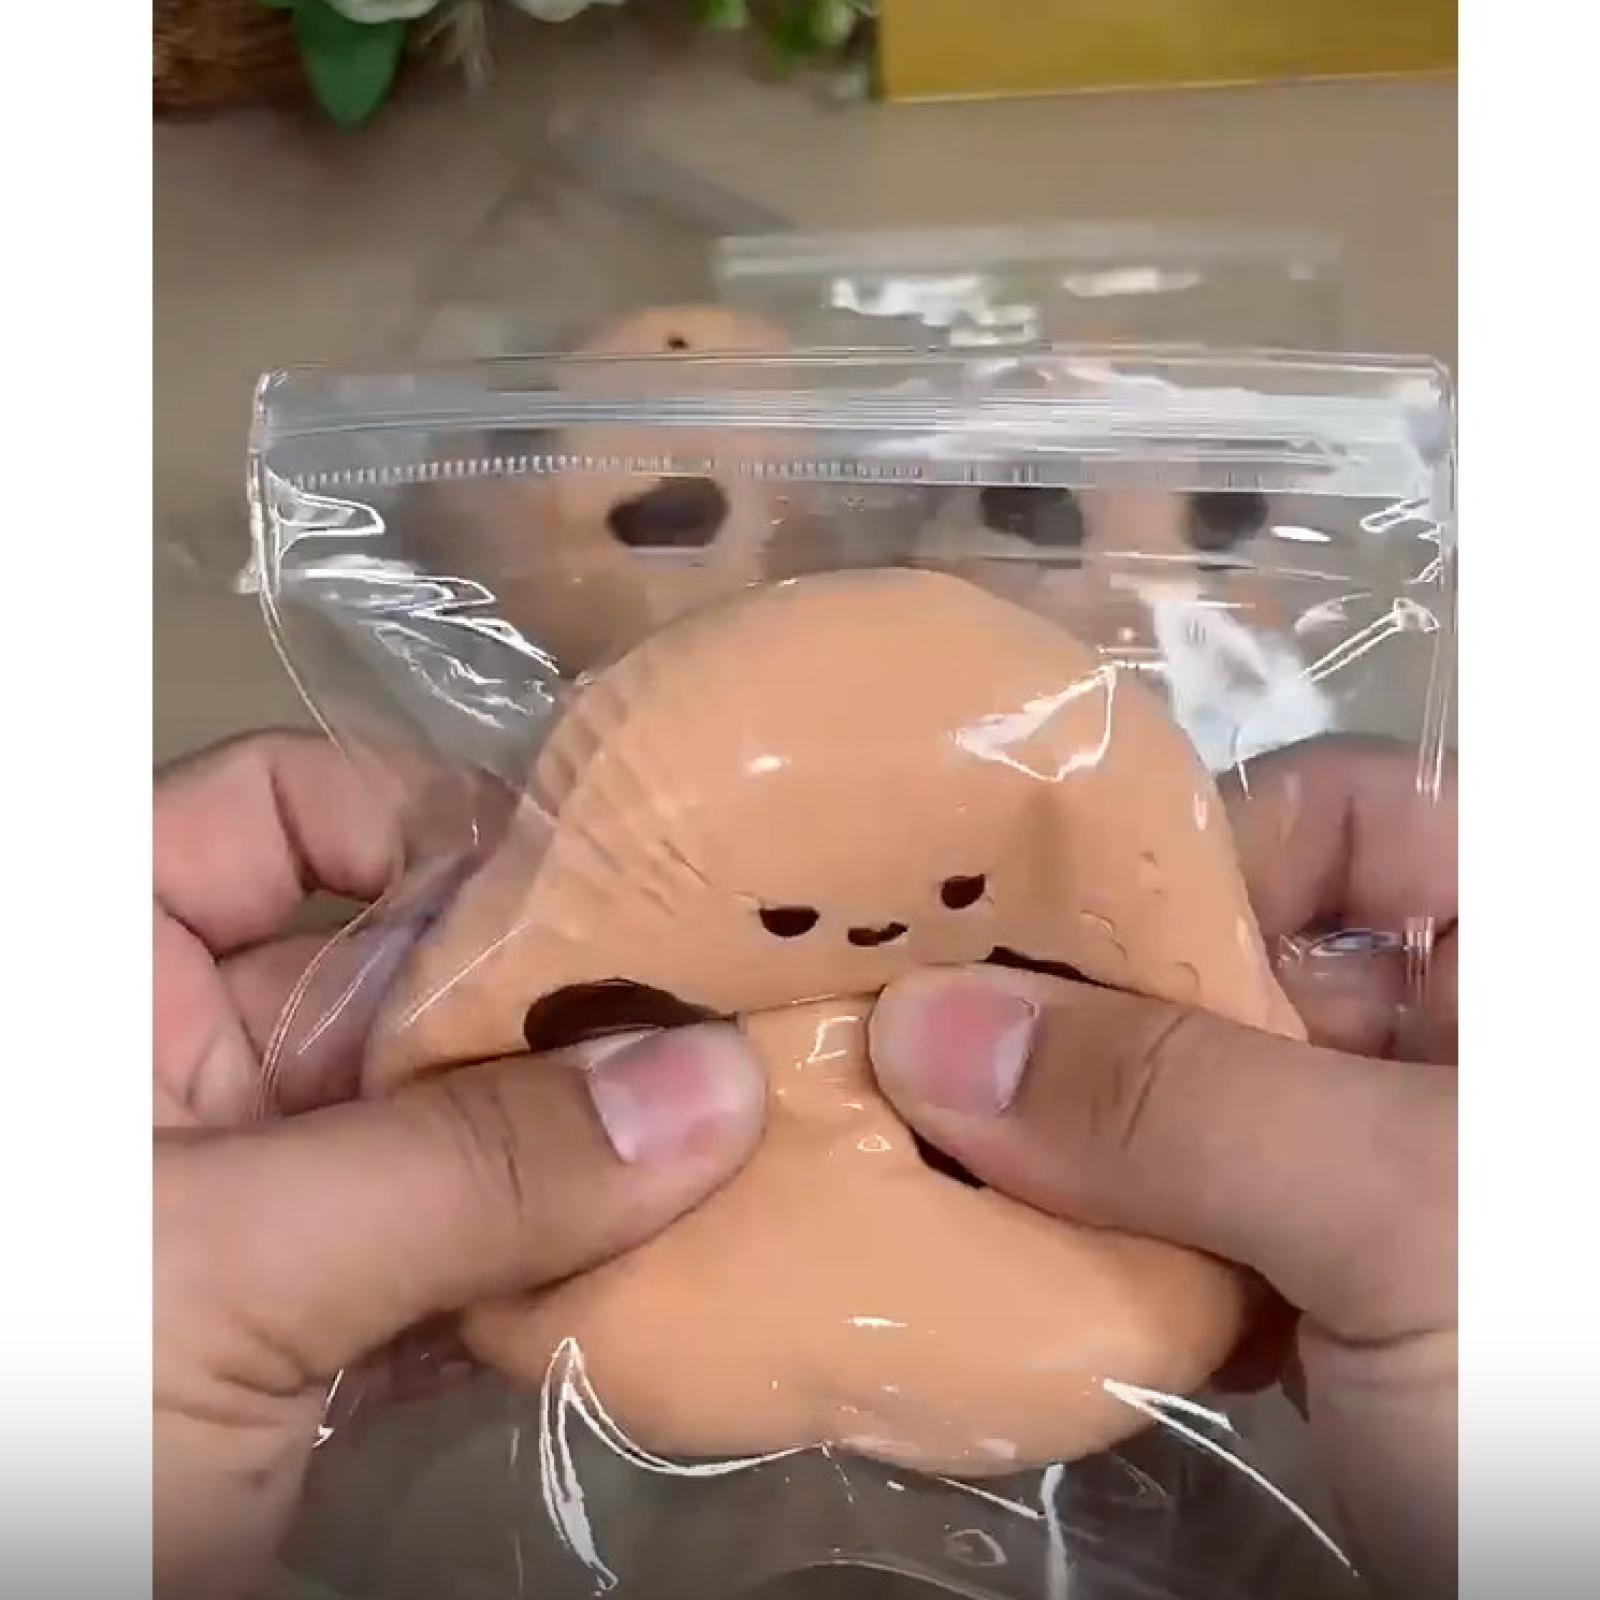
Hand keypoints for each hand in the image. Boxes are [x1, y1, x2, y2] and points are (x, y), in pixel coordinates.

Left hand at [154, 733, 764, 1597]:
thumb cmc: (34, 1403)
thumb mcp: (222, 1268)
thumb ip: (472, 1170)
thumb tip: (718, 1080)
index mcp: (116, 985)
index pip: (278, 810)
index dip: (429, 819)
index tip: (601, 888)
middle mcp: (199, 1074)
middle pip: (407, 972)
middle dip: (562, 998)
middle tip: (731, 1014)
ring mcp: (270, 1209)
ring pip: (459, 1123)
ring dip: (589, 1141)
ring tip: (743, 1126)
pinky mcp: (322, 1340)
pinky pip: (471, 1254)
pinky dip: (563, 1259)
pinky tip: (675, 1254)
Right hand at [868, 737, 1456, 1599]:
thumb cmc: (1576, 1387)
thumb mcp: (1404, 1215)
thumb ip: (1168, 1105)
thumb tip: (925, 1029)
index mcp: (1516, 969)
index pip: (1345, 813)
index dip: (1195, 850)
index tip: (1038, 935)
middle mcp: (1451, 1050)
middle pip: (1240, 958)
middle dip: (1088, 1005)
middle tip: (929, 1041)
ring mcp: (1388, 1178)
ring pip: (1196, 1098)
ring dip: (1075, 1138)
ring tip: (940, 1149)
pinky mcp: (1336, 1298)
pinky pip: (1193, 1217)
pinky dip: (1109, 1236)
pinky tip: (1024, 1260)